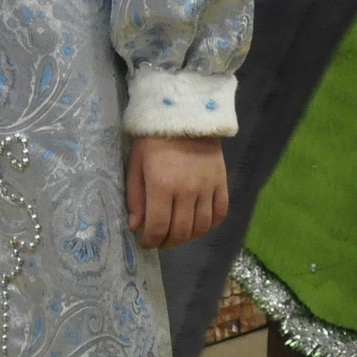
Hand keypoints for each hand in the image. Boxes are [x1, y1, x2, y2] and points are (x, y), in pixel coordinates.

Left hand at [127, 135, 227, 249]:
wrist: (183, 113)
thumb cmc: (152, 138)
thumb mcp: (135, 163)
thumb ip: (135, 196)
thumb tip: (135, 225)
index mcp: (161, 186)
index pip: (158, 227)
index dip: (150, 241)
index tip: (145, 242)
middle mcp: (187, 191)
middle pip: (181, 232)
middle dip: (167, 242)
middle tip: (159, 241)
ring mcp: (207, 188)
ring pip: (201, 227)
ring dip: (188, 238)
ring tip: (177, 236)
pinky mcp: (222, 183)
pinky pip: (220, 214)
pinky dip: (209, 225)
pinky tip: (198, 225)